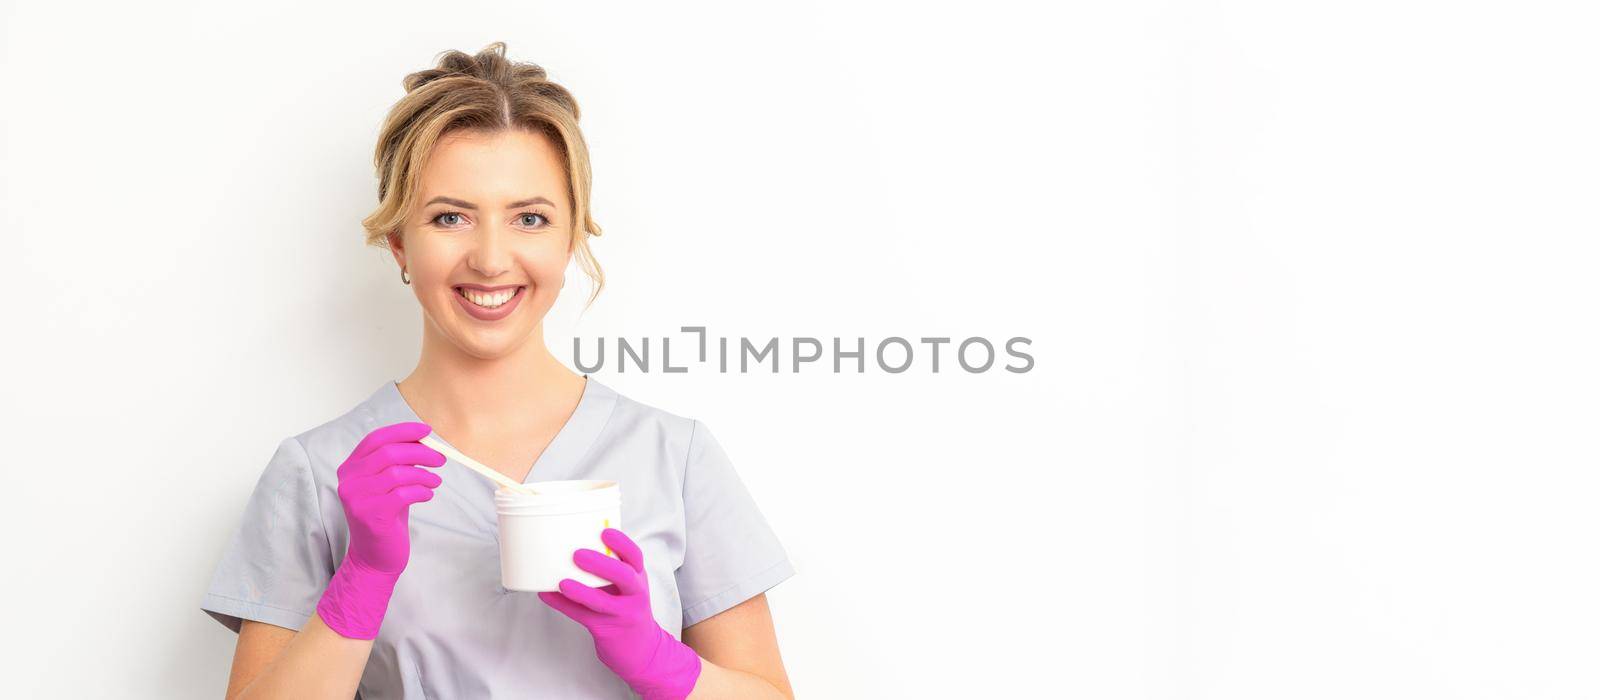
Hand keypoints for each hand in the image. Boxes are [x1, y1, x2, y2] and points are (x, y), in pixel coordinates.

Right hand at [315, 421, 444, 638]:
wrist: (374, 557)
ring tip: (435, 481)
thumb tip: (424, 441)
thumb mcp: (388, 485)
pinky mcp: (371, 515)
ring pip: (397, 473)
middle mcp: (349, 481)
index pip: (376, 439)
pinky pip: (403, 494)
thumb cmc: (384, 517)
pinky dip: (421, 491)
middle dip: (420, 452)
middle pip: (389, 453)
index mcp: (350, 468)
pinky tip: (427, 495)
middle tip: (440, 459)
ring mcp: (357, 498)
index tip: (426, 431)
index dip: (403, 431)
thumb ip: (397, 463)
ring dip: (424, 474)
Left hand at [538, 528, 702, 699]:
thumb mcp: (627, 587)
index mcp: (638, 578)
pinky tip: (547, 595)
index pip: (635, 557)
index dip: (622, 544)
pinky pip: (583, 617)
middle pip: (624, 576)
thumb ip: (609, 569)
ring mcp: (622, 614)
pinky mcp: (607, 630)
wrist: (643, 650)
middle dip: (602, 564)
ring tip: (563, 582)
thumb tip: (572, 544)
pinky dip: (563, 605)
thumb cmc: (628, 610)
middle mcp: (635, 595)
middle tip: (578, 554)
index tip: (605, 532)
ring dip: (582, 591)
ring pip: (603, 602)